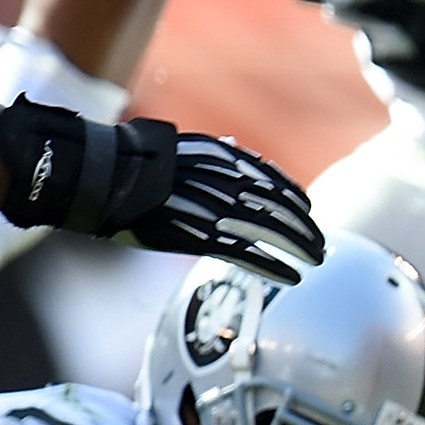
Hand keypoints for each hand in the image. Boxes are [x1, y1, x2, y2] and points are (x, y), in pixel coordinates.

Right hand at [0, 100, 324, 281]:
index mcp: (223, 161)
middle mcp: (226, 184)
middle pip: (280, 208)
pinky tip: (293, 277)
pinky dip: (274, 266)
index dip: (293, 197)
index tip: (309, 210)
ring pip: (271, 231)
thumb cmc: (135, 164)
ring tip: (317, 261)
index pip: (272, 180)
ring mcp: (214, 210)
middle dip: (304, 228)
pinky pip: (247, 254)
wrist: (103, 175)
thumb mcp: (182, 150)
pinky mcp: (199, 237)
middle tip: (321, 244)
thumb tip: (236, 147)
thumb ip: (214, 155)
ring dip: (299, 247)